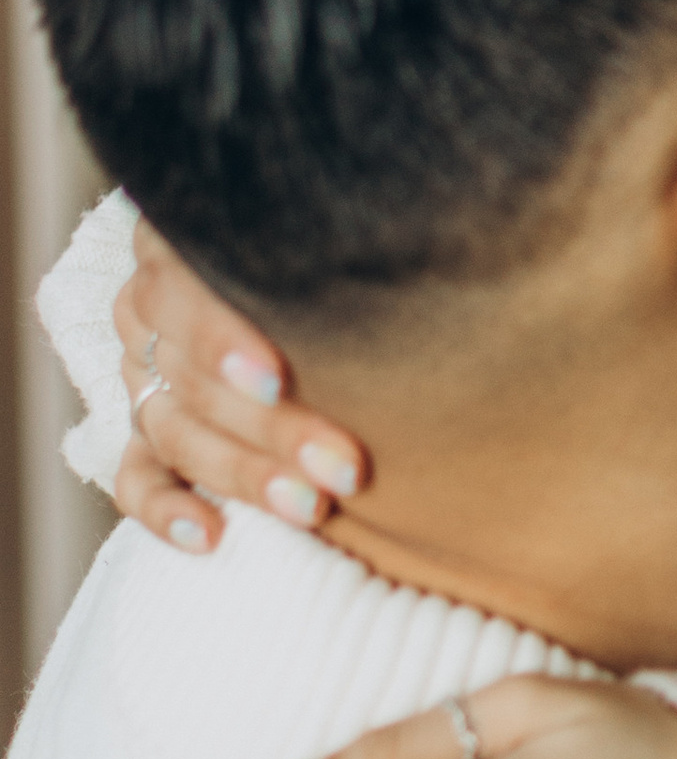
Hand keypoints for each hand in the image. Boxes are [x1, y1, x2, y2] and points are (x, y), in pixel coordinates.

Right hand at [112, 217, 366, 550]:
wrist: (330, 258)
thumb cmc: (361, 233)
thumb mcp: (361, 221)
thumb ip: (384, 231)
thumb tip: (457, 236)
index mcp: (191, 237)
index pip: (185, 288)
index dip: (224, 338)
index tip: (279, 379)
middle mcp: (157, 303)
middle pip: (195, 376)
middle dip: (275, 429)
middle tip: (347, 469)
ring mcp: (146, 370)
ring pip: (175, 430)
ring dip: (245, 474)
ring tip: (311, 507)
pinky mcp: (148, 430)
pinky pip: (137, 475)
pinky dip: (164, 508)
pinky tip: (208, 536)